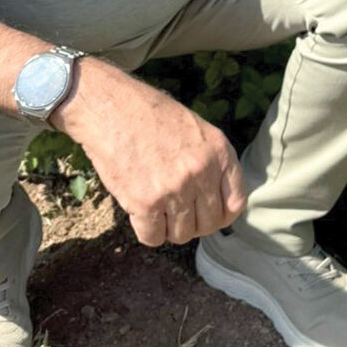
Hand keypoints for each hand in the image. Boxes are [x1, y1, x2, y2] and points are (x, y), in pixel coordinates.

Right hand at [52, 58, 247, 246]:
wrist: (111, 109)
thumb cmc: (151, 116)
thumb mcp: (197, 130)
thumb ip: (211, 162)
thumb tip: (217, 199)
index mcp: (219, 151)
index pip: (236, 202)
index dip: (222, 216)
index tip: (210, 216)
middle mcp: (202, 171)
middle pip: (208, 223)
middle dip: (193, 223)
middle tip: (177, 213)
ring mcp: (175, 188)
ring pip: (182, 234)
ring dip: (170, 229)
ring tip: (159, 210)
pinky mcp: (145, 202)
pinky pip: (153, 238)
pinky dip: (148, 232)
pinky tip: (142, 215)